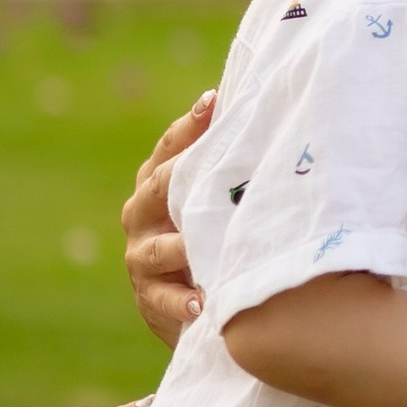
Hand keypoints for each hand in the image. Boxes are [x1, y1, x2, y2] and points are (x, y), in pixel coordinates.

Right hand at [124, 91, 211, 336]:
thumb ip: (225, 170)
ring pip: (158, 248)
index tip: (214, 100)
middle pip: (158, 189)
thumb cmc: (208, 238)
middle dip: (180, 176)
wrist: (185, 306)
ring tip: (199, 247)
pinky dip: (181, 301)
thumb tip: (266, 116)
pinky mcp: (148, 298)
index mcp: (155, 185)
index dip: (189, 126)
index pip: (168, 149)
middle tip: (208, 166)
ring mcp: (141, 257)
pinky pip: (163, 299)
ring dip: (181, 248)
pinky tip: (201, 302)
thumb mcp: (212, 203)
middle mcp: (141, 215)